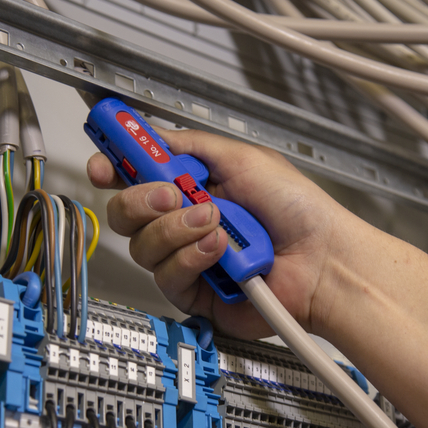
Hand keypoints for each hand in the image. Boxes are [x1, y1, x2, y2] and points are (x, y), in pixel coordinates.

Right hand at [87, 128, 354, 338]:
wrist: (323, 260)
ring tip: (216, 224)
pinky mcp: (194, 293)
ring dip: (177, 230)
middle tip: (170, 194)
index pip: (135, 176)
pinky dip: (192, 257)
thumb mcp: (243, 159)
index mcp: (193, 187)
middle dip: (140, 200)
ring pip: (142, 246)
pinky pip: (167, 275)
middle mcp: (184, 223)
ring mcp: (187, 258)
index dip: (113, 167)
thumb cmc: (299, 211)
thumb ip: (191, 145)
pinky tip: (220, 250)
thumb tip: (152, 134)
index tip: (103, 162)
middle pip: (125, 214)